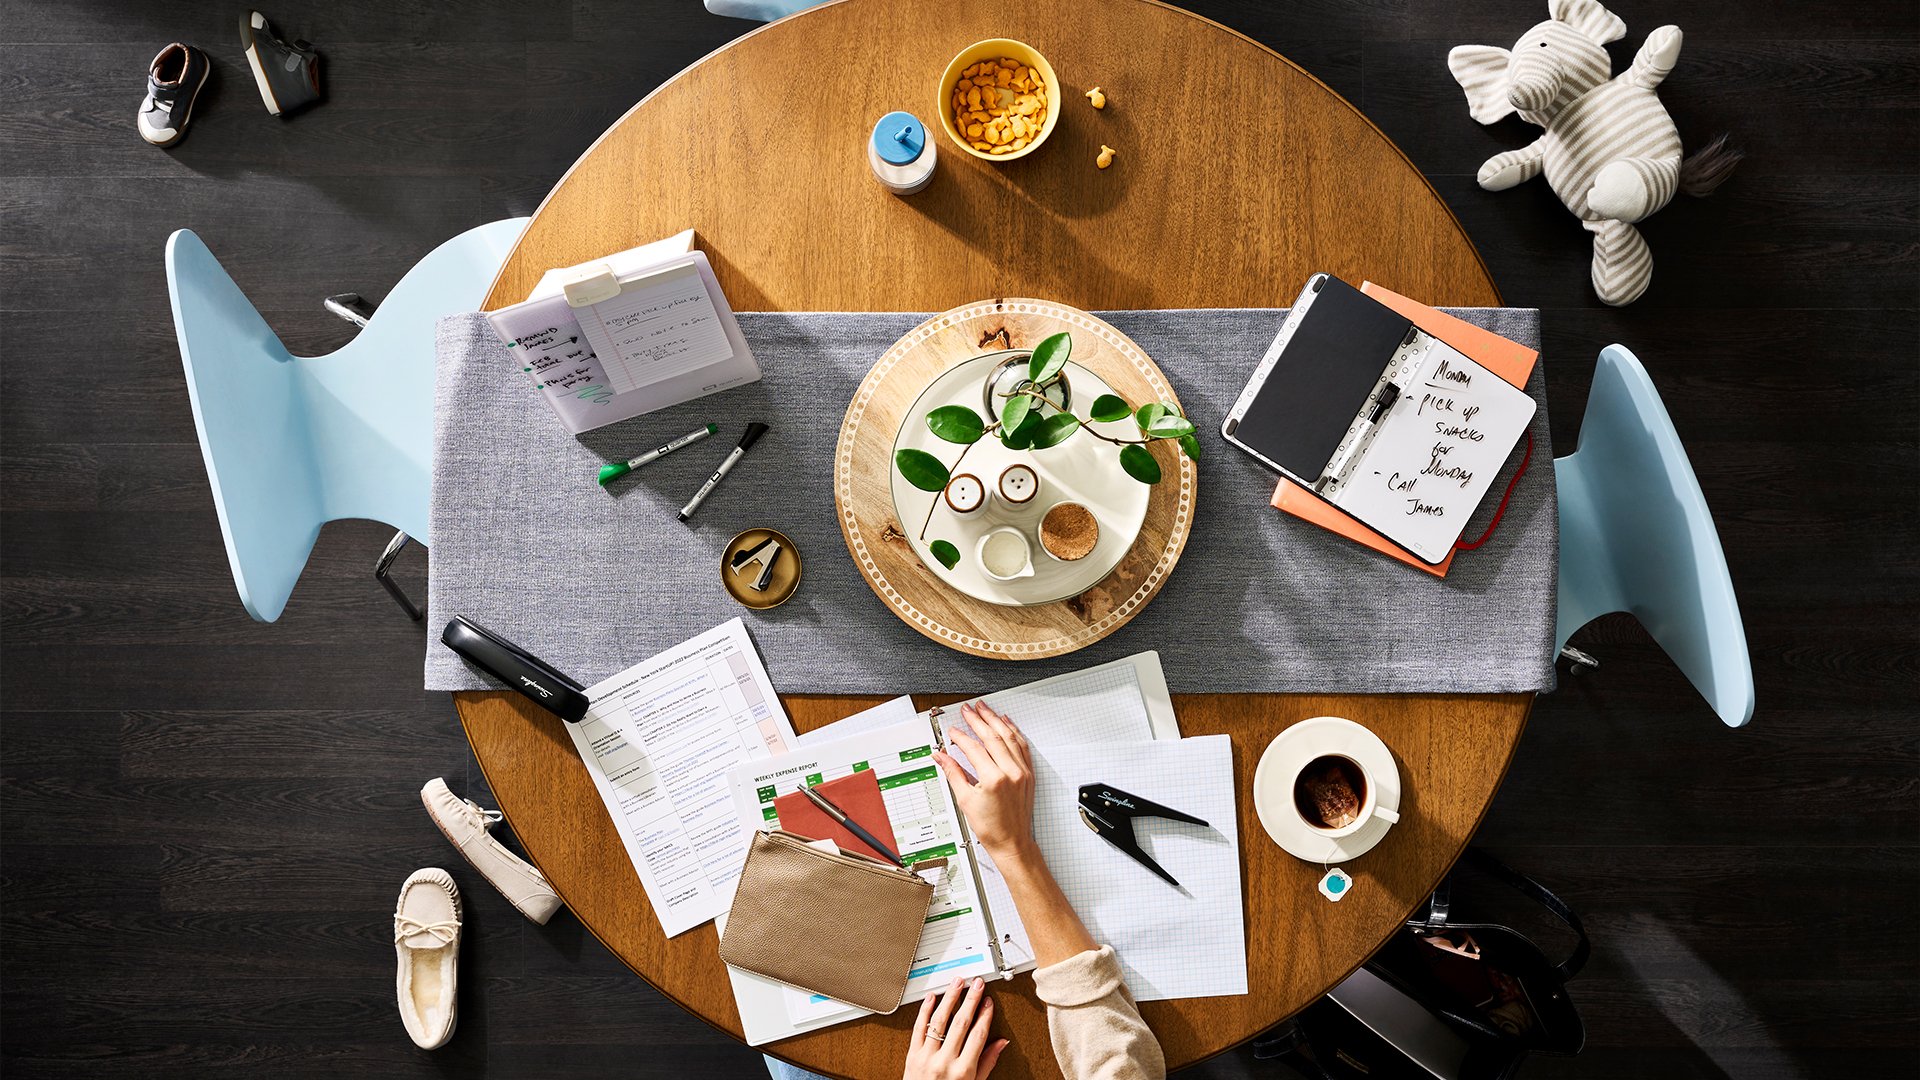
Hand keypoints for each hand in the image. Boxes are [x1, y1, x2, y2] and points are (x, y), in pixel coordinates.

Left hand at [904, 976, 1007, 1079]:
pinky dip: (925, 1010)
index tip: (988, 1002)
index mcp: (963, 1071)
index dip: (985, 1016)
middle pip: (961, 1023)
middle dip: (971, 1000)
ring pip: (939, 1020)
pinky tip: (932, 997)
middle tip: (976, 984)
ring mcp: (927, 1058)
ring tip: (957, 983)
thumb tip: (1001, 1043)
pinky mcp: (911, 1056)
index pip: (977, 1035)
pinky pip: (918, 1028)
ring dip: (950, 998)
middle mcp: (945, 1063)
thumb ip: (987, 1063)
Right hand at [933, 702, 1034, 861]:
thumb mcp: (965, 801)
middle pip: (993, 737)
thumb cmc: (991, 828)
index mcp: (994, 779)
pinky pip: (1022, 746)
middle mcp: (1011, 772)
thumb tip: (941, 757)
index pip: (974, 748)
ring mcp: (1022, 772)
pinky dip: (1014, 732)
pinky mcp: (1029, 774)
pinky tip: (1006, 723)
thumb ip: (953, 773)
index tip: (952, 731)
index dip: (961, 737)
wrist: (1012, 843)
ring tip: (986, 709)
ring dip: (996, 720)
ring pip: (1009, 737)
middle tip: (969, 710)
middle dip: (979, 720)